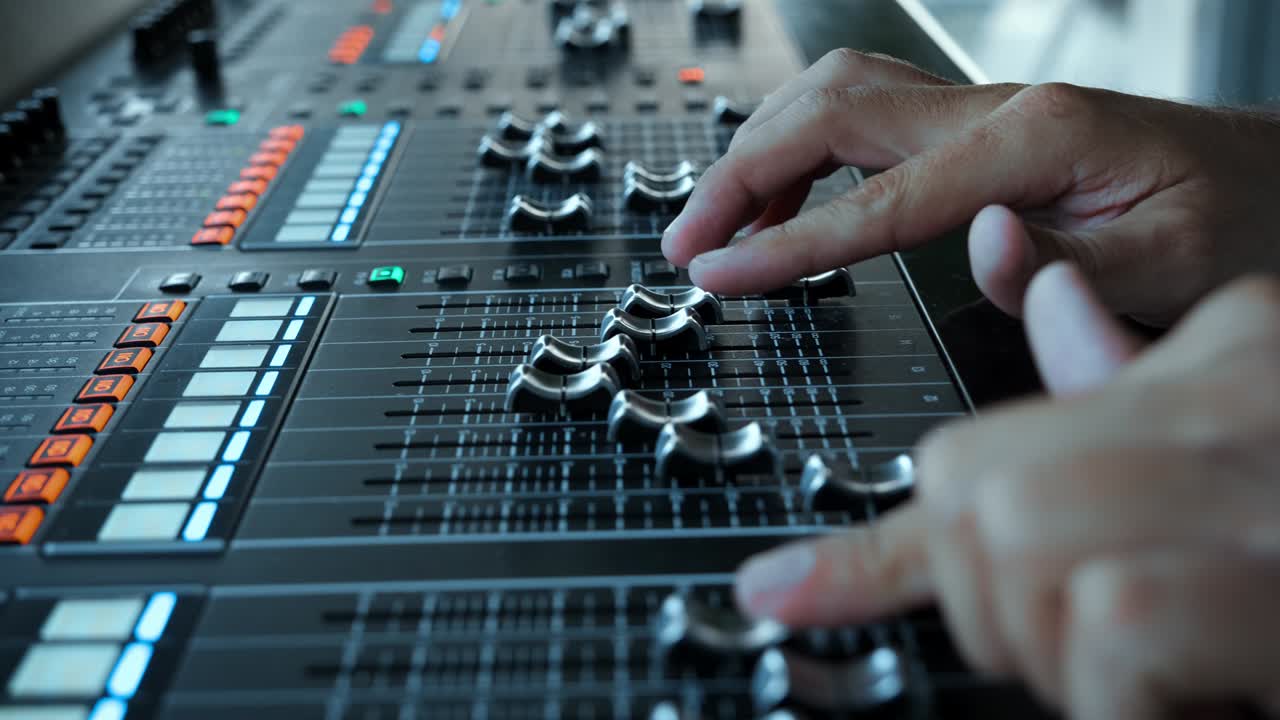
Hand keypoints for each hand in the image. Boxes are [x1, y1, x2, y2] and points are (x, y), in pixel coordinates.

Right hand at [661, 50, 1279, 323]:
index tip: (716, 275)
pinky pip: (859, 123)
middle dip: (738, 177)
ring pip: (832, 100)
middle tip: (684, 245)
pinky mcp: (970, 128)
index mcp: (1036, 138)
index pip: (877, 198)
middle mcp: (995, 108)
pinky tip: (783, 212)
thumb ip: (1066, 272)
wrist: (1262, 177)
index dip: (783, 241)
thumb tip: (973, 254)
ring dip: (757, 157)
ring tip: (714, 230)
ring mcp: (978, 109)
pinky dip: (800, 161)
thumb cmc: (1229, 219)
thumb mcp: (1172, 268)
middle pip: (828, 113)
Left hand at [733, 265, 1279, 717]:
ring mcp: (1253, 479)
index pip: (985, 440)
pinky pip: (1106, 630)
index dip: (883, 544)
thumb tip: (1045, 318)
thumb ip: (1134, 388)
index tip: (783, 594)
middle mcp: (1227, 397)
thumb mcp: (1247, 441)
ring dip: (1065, 662)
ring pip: (1017, 556)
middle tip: (1085, 655)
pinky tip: (1195, 697)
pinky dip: (1125, 703)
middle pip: (970, 497)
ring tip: (1159, 676)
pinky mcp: (1260, 574)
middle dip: (991, 608)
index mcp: (1213, 367)